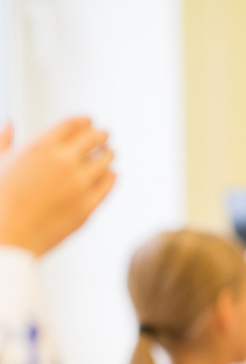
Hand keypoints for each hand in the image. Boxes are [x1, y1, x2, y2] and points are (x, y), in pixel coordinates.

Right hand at [0, 118, 115, 255]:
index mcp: (40, 147)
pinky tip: (110, 174)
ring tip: (109, 152)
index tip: (89, 121)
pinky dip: (111, 176)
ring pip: (105, 160)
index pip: (73, 123)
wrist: (6, 236)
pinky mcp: (88, 207)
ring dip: (108, 153)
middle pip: (94, 138)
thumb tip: (9, 123)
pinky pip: (108, 185)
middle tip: (104, 135)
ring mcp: (78, 185)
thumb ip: (4, 140)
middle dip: (100, 134)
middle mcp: (63, 162)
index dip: (84, 121)